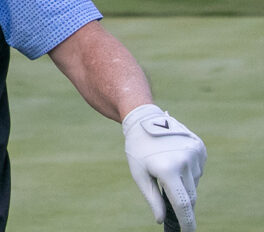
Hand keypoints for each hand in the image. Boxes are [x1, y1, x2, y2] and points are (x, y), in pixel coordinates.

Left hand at [123, 104, 205, 230]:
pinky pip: (197, 169)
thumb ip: (153, 198)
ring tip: (165, 167)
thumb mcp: (140, 174)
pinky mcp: (200, 147)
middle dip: (182, 202)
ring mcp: (195, 153)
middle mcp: (185, 161)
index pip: (183, 203)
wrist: (144, 118)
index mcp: (168, 169)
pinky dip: (188, 170)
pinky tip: (175, 158)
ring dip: (183, 182)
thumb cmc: (138, 149)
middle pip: (190, 195)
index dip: (186, 221)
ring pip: (194, 182)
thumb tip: (161, 219)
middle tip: (170, 198)